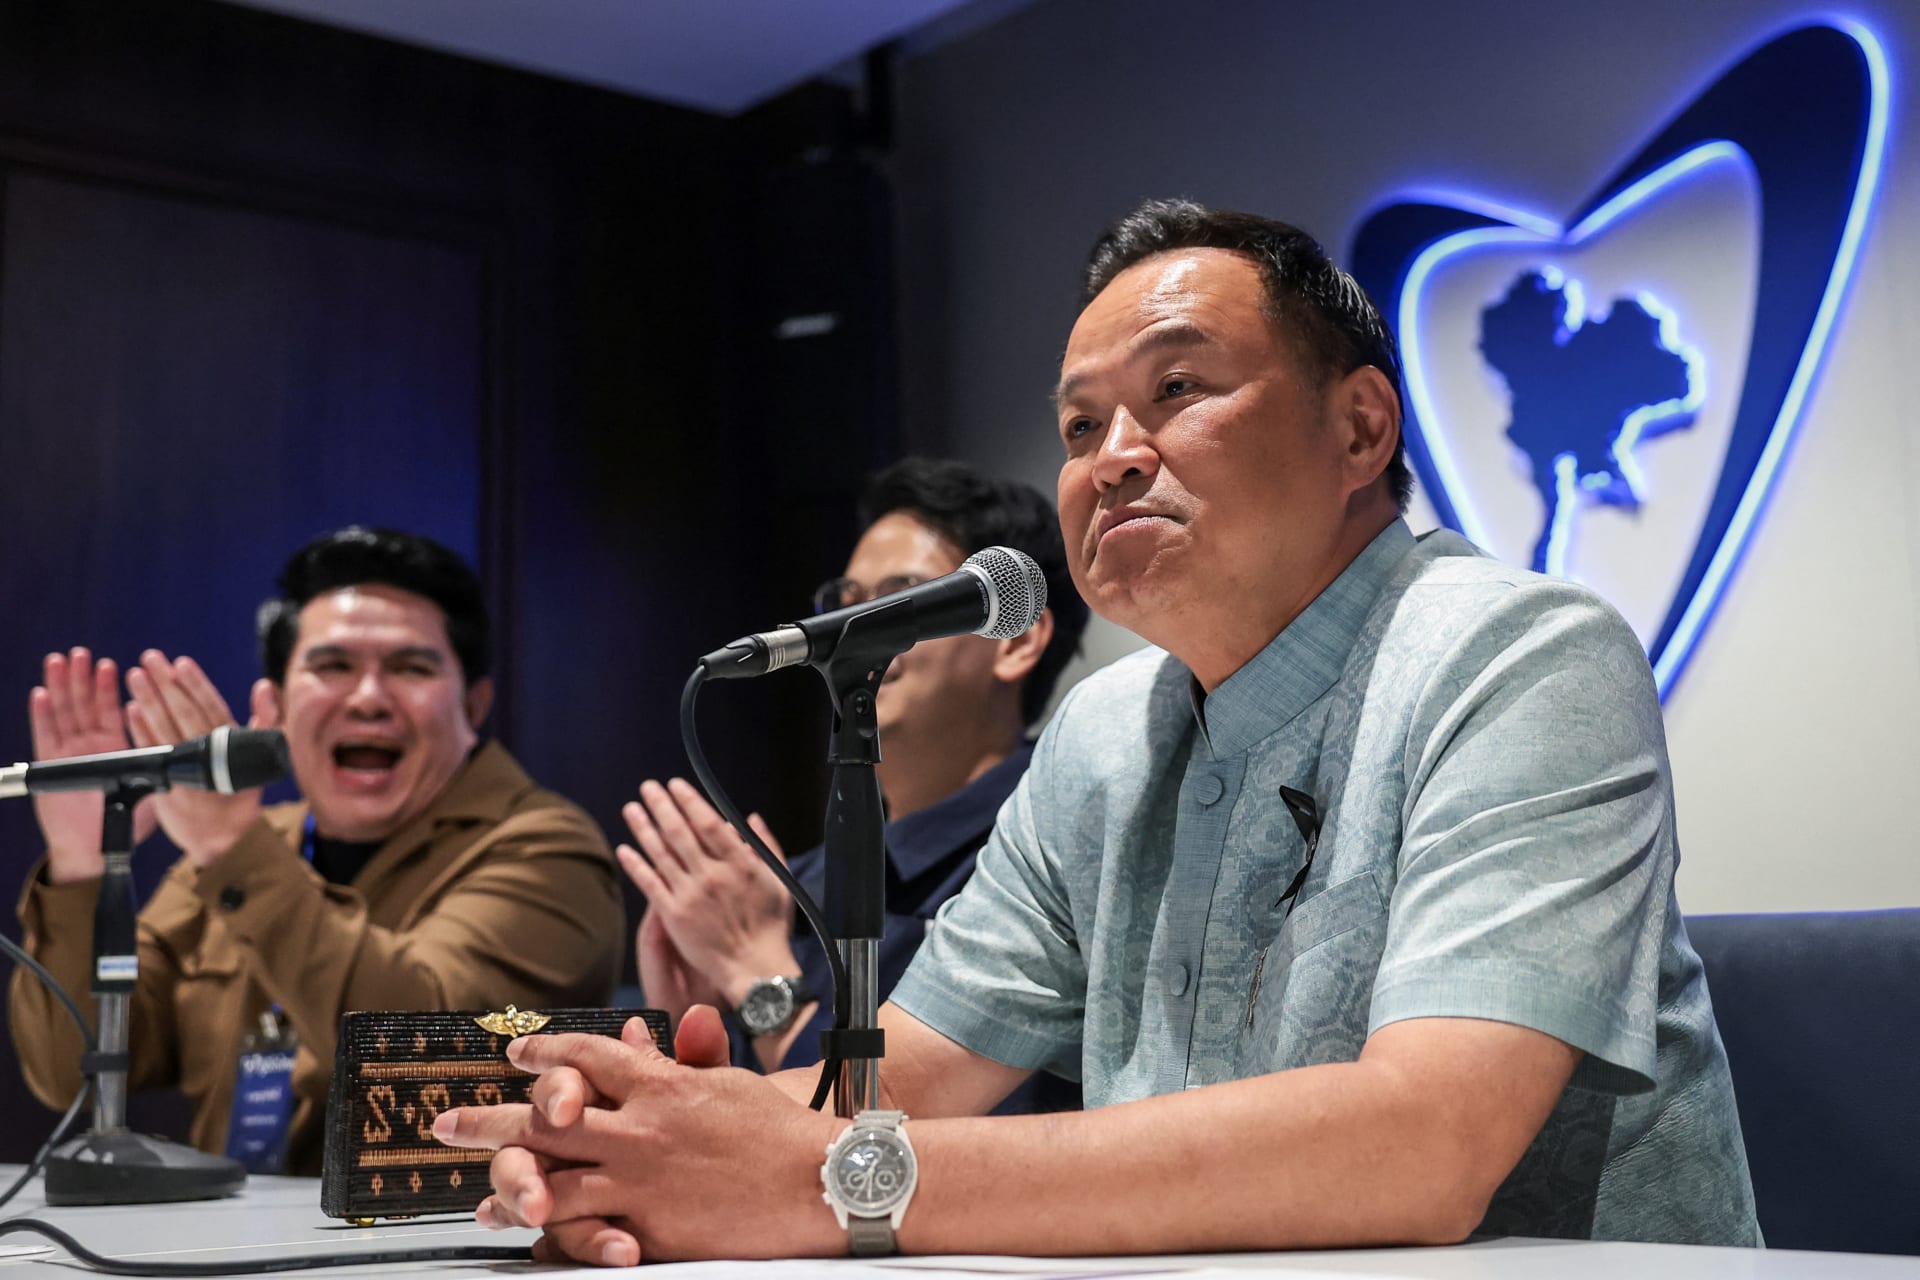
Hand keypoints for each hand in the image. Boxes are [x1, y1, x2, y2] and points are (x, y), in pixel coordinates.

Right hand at [27, 648, 156, 881]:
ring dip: (64, 686)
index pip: (121, 710)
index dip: (120, 688)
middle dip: (88, 678)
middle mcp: (95, 745)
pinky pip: (47, 736)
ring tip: (62, 661)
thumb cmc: (136, 821)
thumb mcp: (163, 789)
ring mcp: (72, 752)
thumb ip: (176, 766)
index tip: (122, 665)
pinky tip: (40, 694)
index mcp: (121, 746)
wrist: (98, 847)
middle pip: (90, 704)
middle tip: (85, 654)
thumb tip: (205, 751)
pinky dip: (43, 715)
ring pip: (67, 712)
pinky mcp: (52, 765)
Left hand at [124, 651, 275, 867]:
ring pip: (163, 727)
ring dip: (148, 700)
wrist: (225, 837)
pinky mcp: (164, 781)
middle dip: (165, 683)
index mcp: (230, 743)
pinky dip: (139, 729)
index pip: (210, 706)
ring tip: (135, 676)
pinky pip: (150, 751)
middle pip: (183, 712)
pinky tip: (131, 710)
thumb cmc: (244, 791)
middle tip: (150, 658)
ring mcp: (183, 768)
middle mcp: (205, 753)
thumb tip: (264, 686)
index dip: (195, 684)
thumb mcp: (265, 753)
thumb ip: (265, 717)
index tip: (181, 662)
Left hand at [436, 1009, 843, 1263]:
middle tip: (446, 1124)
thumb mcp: (722, 1080)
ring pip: (553, 1181)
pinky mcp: (651, 1231)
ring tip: (478, 1195)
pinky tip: (529, 1240)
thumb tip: (629, 1035)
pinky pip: (584, 1234)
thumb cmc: (777, 1130)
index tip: (517, 1054)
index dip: (545, 1054)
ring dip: (506, 1186)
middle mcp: (640, 1130)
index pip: (585, 1057)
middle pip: (545, 1121)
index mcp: (659, 1085)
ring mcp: (641, 1183)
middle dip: (488, 1121)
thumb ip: (671, 1059)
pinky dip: (551, 1238)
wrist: (818, 1182)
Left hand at [617, 778, 796, 1006]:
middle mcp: (713, 875)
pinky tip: (625, 849)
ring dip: (644, 828)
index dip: (690, 801)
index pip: (709, 823)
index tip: (677, 785)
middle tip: (649, 788)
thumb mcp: (779, 881)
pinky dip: (637, 864)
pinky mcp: (674, 915)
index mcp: (740, 864)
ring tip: (632, 808)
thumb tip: (751, 818)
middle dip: (662, 806)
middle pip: (680, 833)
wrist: (754, 968)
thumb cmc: (770, 927)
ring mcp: (691, 895)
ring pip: (661, 854)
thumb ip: (766, 846)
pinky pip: (651, 884)